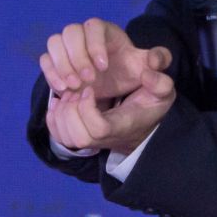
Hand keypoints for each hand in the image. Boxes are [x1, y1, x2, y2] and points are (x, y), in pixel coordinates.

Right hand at [39, 19, 171, 100]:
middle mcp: (83, 34)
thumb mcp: (149, 67)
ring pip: (54, 43)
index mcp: (105, 30)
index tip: (103, 67)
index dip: (95, 44)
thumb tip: (154, 60)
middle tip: (88, 80)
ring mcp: (67, 48)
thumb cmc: (130, 72)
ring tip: (74, 86)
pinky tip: (63, 90)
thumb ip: (160, 60)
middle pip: (70, 32)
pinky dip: (51, 73)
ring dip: (62, 65)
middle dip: (77, 57)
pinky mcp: (56, 62)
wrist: (116, 86)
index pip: (94, 26)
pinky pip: (45, 60)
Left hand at [46, 67, 175, 156]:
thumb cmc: (149, 105)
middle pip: (78, 138)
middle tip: (77, 90)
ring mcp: (90, 142)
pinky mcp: (79, 138)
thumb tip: (147, 74)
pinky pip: (58, 135)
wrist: (141, 124)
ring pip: (65, 137)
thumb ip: (160, 83)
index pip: (98, 129)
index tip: (91, 88)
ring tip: (70, 94)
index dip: (88, 109)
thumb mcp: (162, 93)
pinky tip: (60, 101)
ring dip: (62, 112)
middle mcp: (104, 139)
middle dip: (72, 111)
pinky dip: (53, 117)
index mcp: (122, 126)